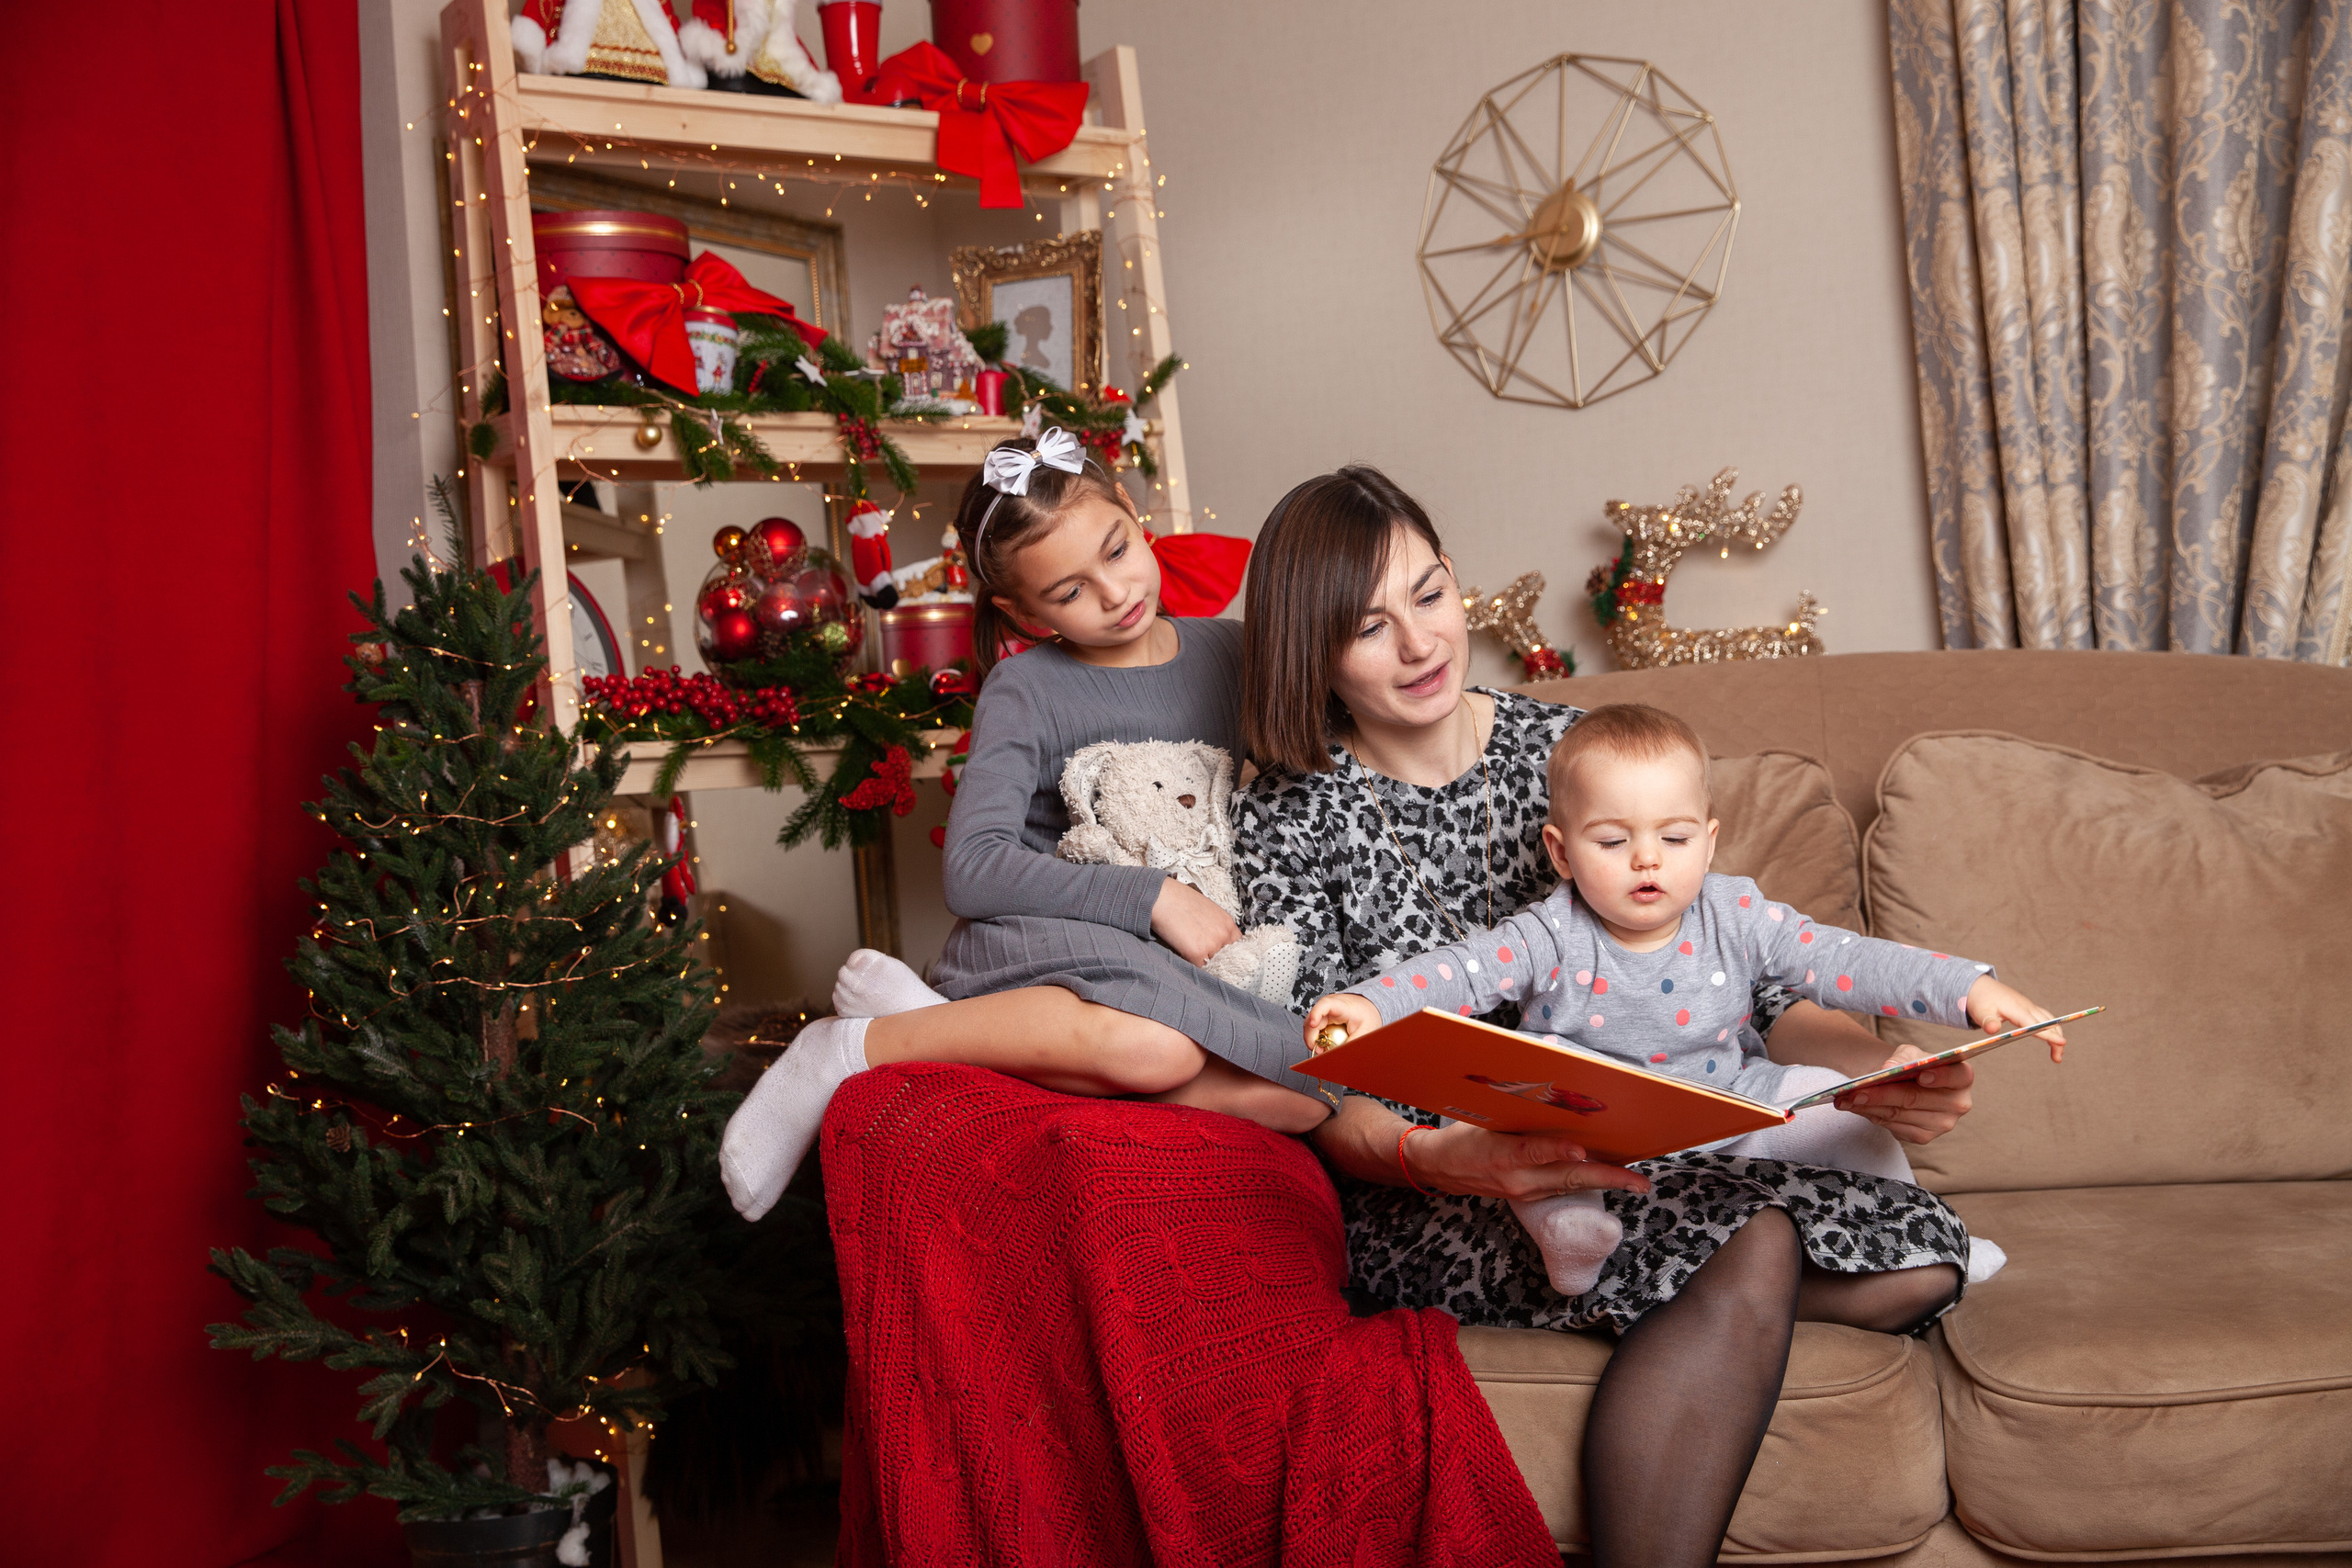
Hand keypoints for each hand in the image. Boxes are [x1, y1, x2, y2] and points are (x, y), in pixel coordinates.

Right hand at [1150, 877, 1241, 966]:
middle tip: (1203, 957)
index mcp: (1227, 923)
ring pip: (1214, 965)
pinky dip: (1192, 965)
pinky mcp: (1197, 953)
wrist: (1162, 897)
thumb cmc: (1179, 900)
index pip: (1237, 946)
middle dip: (1217, 959)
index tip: (1220, 956)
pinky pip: (1199, 969)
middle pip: (1228, 958)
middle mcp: (1224, 934)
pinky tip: (1184, 955)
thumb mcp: (1207, 910)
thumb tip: (1214, 941)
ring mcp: (1212, 945)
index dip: (1228, 952)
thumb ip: (1215, 926)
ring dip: (1204, 963)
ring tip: (1191, 954)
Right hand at [1304, 992, 1382, 1052]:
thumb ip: (1352, 1044)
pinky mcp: (1323, 1016)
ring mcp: (1325, 1010)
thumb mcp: (1365, 1032)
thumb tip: (1339, 1056)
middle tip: (1317, 1050)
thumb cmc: (1367, 1017)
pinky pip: (1315, 1027)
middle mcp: (1330, 1005)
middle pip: (1313, 1017)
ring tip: (1320, 1050)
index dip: (1316, 1013)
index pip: (1325, 1004)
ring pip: (1310, 1023)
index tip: (1313, 1025)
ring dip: (1311, 1038)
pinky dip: (1315, 1037)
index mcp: (1343, 1006)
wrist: (1368, 1009)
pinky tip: (1321, 1045)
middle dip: (1311, 1035)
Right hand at [1403, 1120, 1651, 1201]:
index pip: (1534, 1152)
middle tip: (1639, 1181)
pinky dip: (1587, 1181)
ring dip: (1605, 1183)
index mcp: (1501, 1154)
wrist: (1440, 1168)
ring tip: (1635, 1180)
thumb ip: (1518, 1105)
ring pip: (1571, 1187)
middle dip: (1607, 1179)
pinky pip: (1563, 1189)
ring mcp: (1525, 1192)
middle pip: (1567, 1179)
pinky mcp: (1529, 1196)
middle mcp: (1517, 1179)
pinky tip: (1608, 1175)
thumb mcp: (1484, 1115)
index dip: (1560, 1152)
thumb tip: (1550, 1071)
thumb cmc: (1464, 1134)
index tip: (1583, 1151)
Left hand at [1836, 1045, 1975, 1143]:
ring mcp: (1943, 1124)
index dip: (1940, 1076)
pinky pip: (1895, 1128)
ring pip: (1900, 1115)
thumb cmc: (1913, 1065)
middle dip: (1882, 1094)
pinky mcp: (1925, 1137)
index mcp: (1962, 1077)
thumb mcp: (1910, 1053)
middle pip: (1916, 1098)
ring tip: (1846, 1100)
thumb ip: (1903, 1057)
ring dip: (1870, 1107)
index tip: (1921, 1075)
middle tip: (1856, 1092)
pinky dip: (1873, 1117)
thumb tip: (1889, 1067)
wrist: (1908, 1084)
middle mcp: (1958, 1104)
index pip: (1957, 1076)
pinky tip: (1857, 1109)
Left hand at [1965, 975, 2065, 1060]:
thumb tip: (1993, 1029)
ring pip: (2050, 1020)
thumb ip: (1987, 1021)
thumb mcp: (1980, 1012)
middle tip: (2057, 1059)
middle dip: (2056, 1040)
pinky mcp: (2028, 1008)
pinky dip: (2052, 1029)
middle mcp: (2027, 1006)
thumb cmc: (1980, 1000)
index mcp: (2016, 1008)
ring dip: (2056, 1035)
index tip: (2061, 1043)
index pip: (2035, 1023)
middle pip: (2048, 1023)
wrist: (1980, 986)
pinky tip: (2051, 1040)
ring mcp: (2029, 1006)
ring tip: (2056, 1056)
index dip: (2048, 1034)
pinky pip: (2045, 1018)